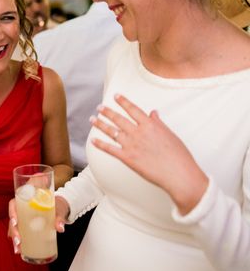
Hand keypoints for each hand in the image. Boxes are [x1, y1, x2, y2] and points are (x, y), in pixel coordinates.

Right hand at [8, 196, 67, 254]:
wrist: (59, 208)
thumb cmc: (57, 206)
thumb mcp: (58, 210)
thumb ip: (59, 218)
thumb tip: (60, 228)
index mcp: (25, 201)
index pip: (13, 204)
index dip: (12, 213)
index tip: (16, 222)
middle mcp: (21, 210)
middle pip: (12, 219)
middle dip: (13, 231)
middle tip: (19, 241)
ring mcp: (23, 219)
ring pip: (13, 228)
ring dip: (14, 239)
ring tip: (18, 250)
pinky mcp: (26, 226)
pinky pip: (19, 233)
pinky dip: (18, 242)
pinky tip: (19, 250)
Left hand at [90, 94, 207, 211]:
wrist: (179, 174)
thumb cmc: (178, 155)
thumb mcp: (170, 134)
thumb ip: (158, 123)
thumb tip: (153, 113)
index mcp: (150, 125)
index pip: (133, 109)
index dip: (123, 102)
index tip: (115, 96)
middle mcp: (138, 133)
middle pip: (119, 119)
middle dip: (107, 112)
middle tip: (99, 107)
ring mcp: (131, 145)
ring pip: (112, 131)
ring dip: (100, 124)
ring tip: (92, 119)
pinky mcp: (127, 158)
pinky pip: (110, 149)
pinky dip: (100, 144)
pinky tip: (92, 140)